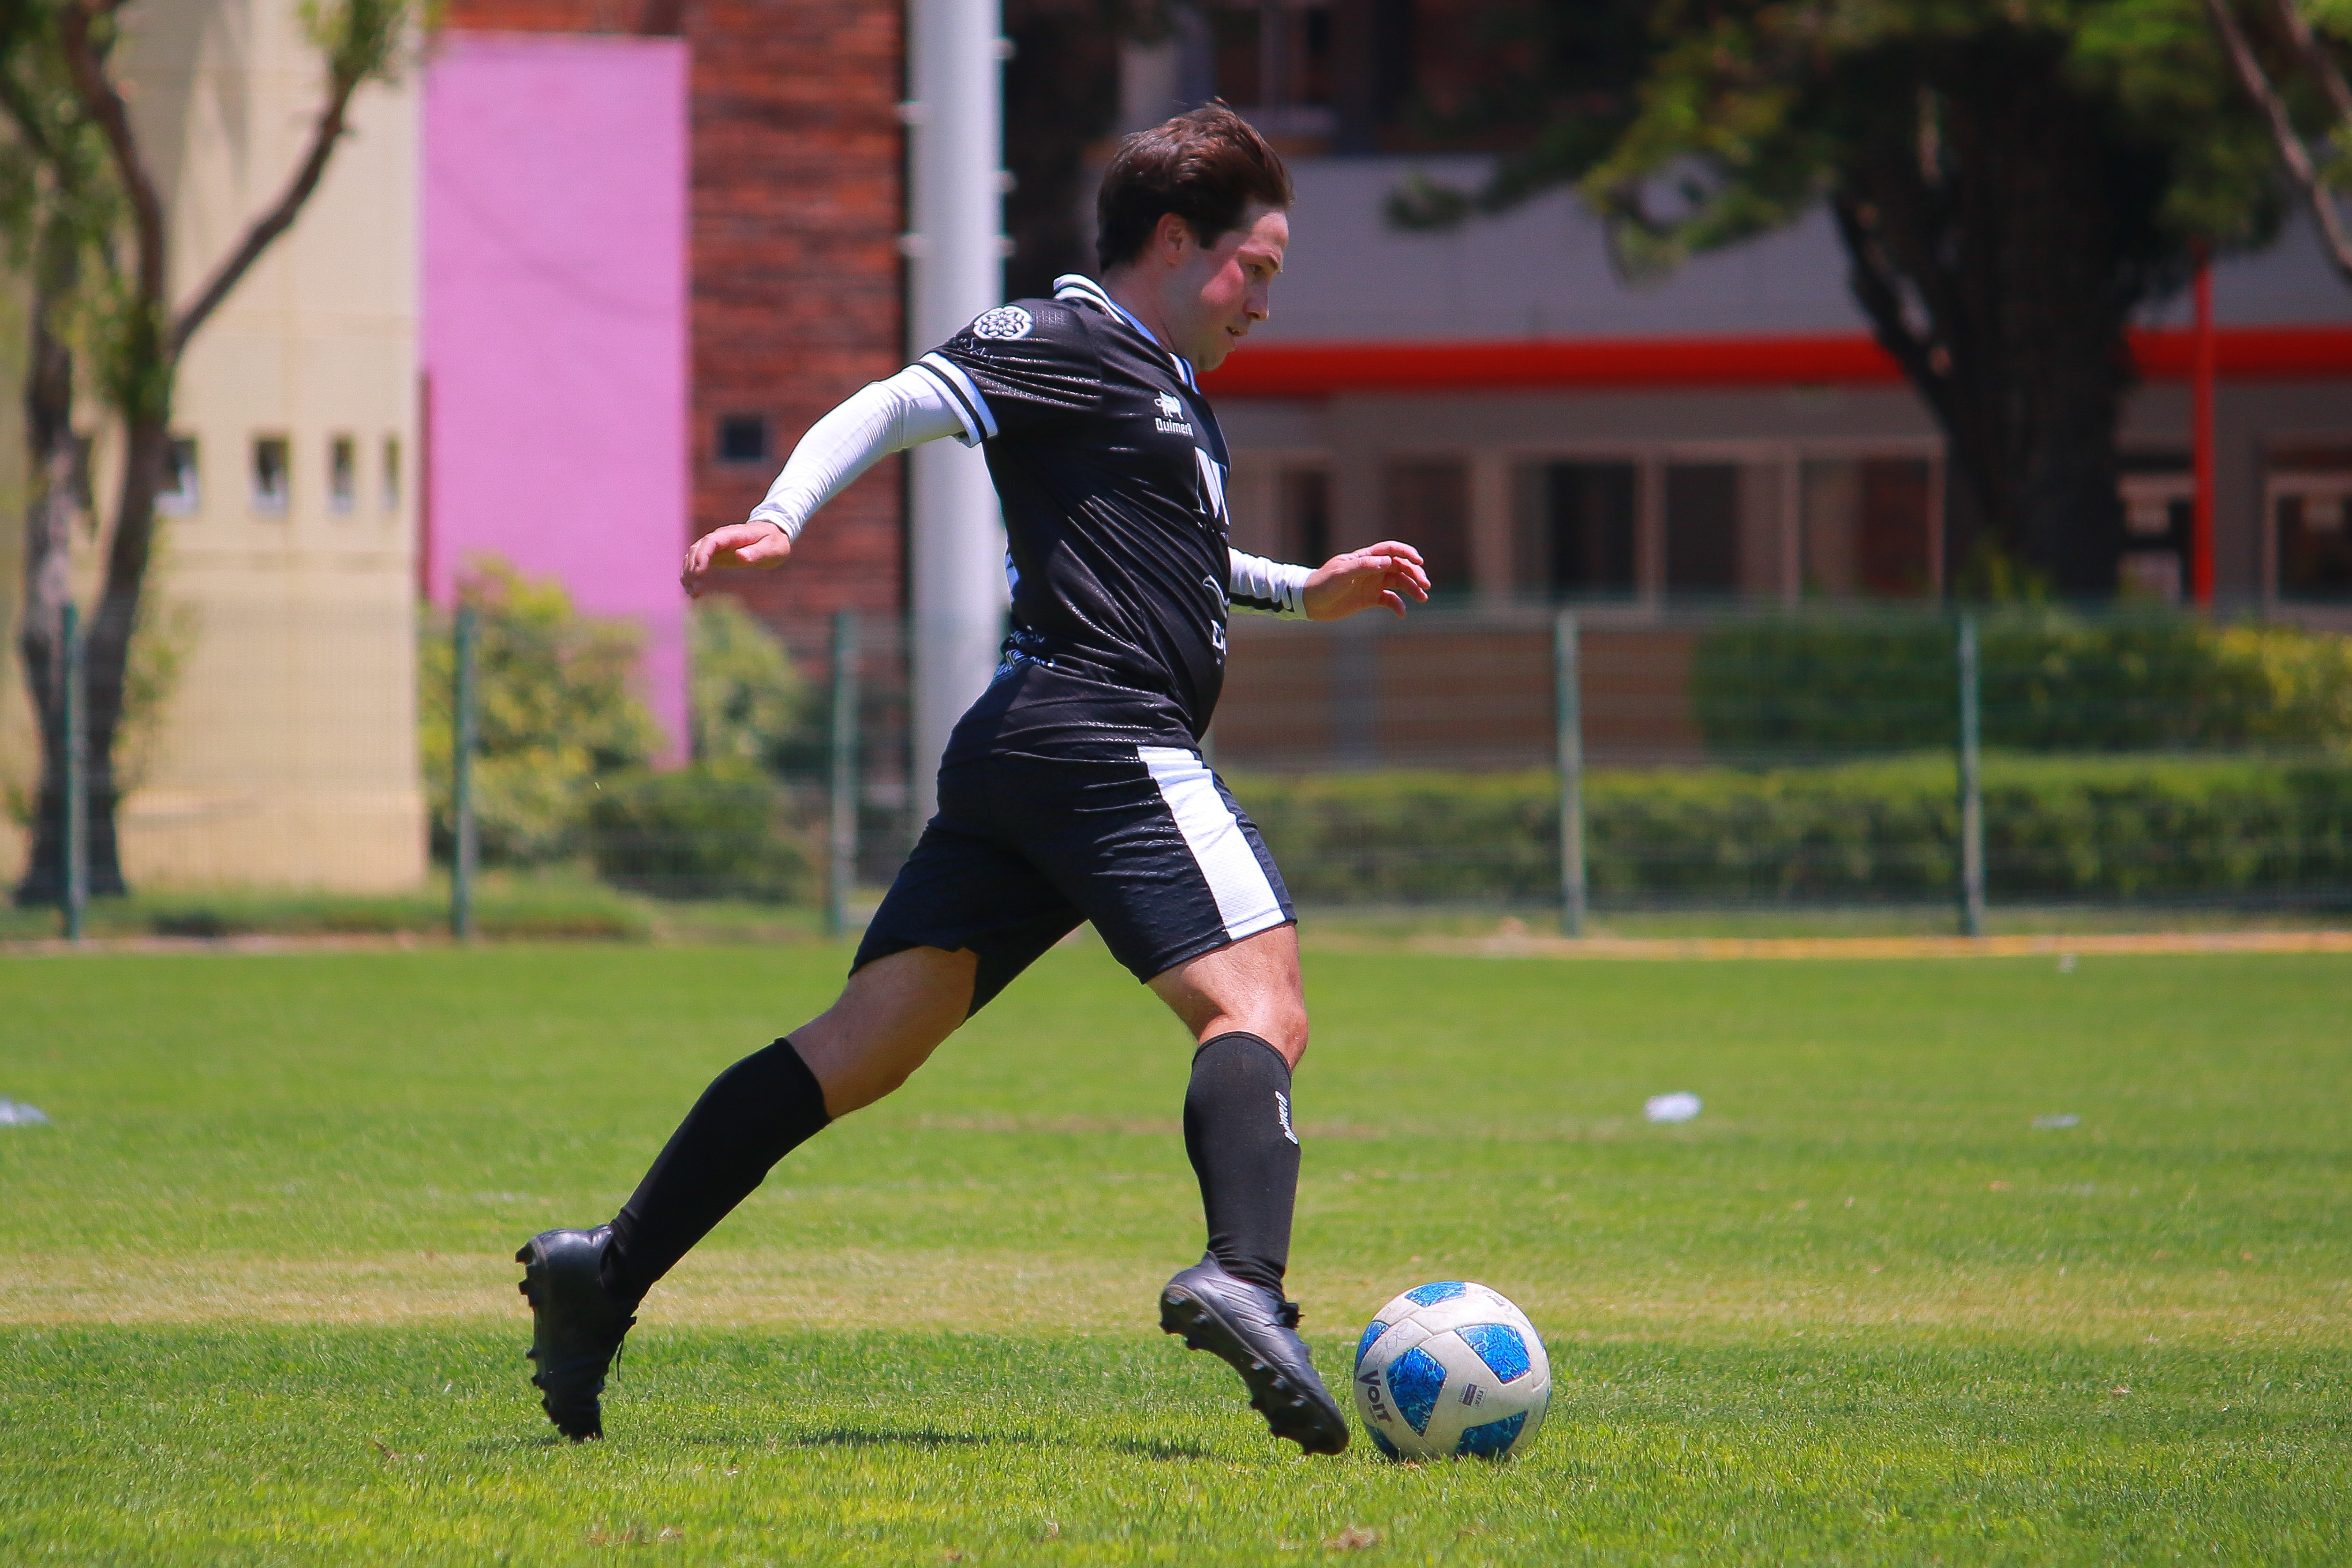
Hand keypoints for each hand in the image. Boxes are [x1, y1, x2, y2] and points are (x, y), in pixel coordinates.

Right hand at [682, 521, 791, 597]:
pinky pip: (698, 563)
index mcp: (733, 534)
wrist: (773, 537)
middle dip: (692, 568)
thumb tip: (740, 556)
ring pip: (693, 556)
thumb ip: (757, 552)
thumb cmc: (774, 542)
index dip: (702, 555)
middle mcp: (720, 538)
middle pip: (697, 549)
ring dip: (689, 573)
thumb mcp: (772, 548)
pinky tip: (692, 590)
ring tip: (693, 593)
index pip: (711, 541)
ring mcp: (716, 546)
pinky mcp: (716, 556)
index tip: (698, 573)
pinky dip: (691, 575)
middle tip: (695, 590)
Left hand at [1302, 541, 1431, 620]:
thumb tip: (1388, 561)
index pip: (1391, 550)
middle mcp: (1372, 569)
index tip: (1419, 562)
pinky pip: (1389, 600)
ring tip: (1422, 598)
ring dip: (1412, 588)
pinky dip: (1398, 605)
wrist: (1309, 602)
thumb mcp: (1342, 574)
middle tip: (1425, 585)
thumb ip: (1364, 566)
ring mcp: (1372, 584)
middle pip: (1399, 566)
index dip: (1407, 553)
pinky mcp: (1369, 599)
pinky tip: (1402, 613)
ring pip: (1398, 583)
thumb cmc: (1322, 583)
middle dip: (1414, 574)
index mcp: (1365, 558)